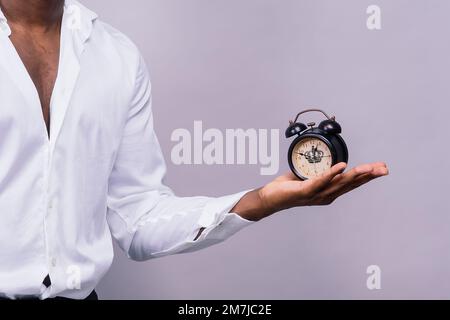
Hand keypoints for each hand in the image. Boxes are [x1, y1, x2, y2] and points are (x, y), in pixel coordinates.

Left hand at [232, 162, 388, 220]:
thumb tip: (331, 160)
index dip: (367, 176)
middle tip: (384, 169)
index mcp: (328, 192)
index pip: (352, 183)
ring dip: (355, 174)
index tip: (381, 168)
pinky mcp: (304, 191)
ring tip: (368, 168)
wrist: (270, 198)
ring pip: (339, 183)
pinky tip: (341, 167)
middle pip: (350, 184)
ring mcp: (315, 195)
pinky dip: (331, 174)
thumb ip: (320, 170)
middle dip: (368, 175)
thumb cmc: (288, 188)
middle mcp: (325, 195)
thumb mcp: (308, 175)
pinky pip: (320, 181)